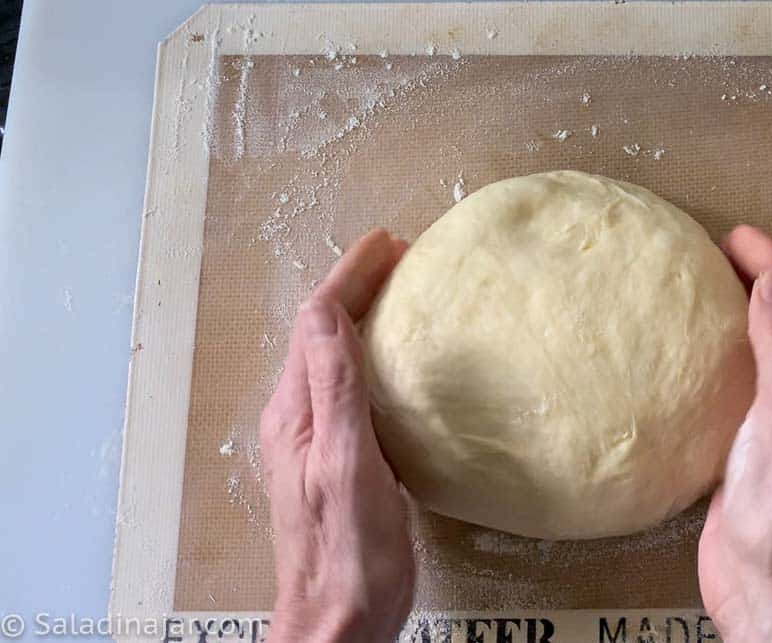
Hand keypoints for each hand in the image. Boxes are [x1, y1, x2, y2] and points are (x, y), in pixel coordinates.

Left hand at [259, 229, 414, 642]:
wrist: (338, 620)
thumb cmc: (347, 554)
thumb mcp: (345, 466)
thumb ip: (336, 390)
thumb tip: (328, 313)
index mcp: (295, 412)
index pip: (317, 321)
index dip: (350, 275)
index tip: (388, 241)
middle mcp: (298, 418)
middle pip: (322, 331)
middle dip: (356, 285)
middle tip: (400, 255)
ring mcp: (314, 439)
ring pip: (335, 356)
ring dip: (364, 316)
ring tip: (401, 291)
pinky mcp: (337, 459)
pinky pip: (350, 386)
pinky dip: (374, 355)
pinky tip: (400, 363)